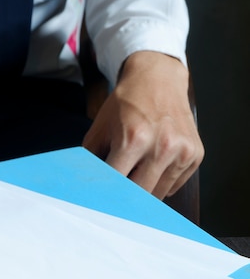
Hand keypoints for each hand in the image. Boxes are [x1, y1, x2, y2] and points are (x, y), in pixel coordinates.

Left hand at [83, 51, 203, 198]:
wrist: (157, 79)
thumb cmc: (126, 103)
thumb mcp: (99, 128)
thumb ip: (90, 159)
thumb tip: (83, 186)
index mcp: (134, 139)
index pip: (116, 182)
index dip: (106, 193)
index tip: (99, 199)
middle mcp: (162, 147)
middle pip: (140, 194)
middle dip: (125, 197)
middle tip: (115, 195)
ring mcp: (182, 152)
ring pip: (159, 194)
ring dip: (144, 190)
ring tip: (135, 172)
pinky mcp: (196, 155)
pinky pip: (174, 185)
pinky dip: (161, 182)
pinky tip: (153, 164)